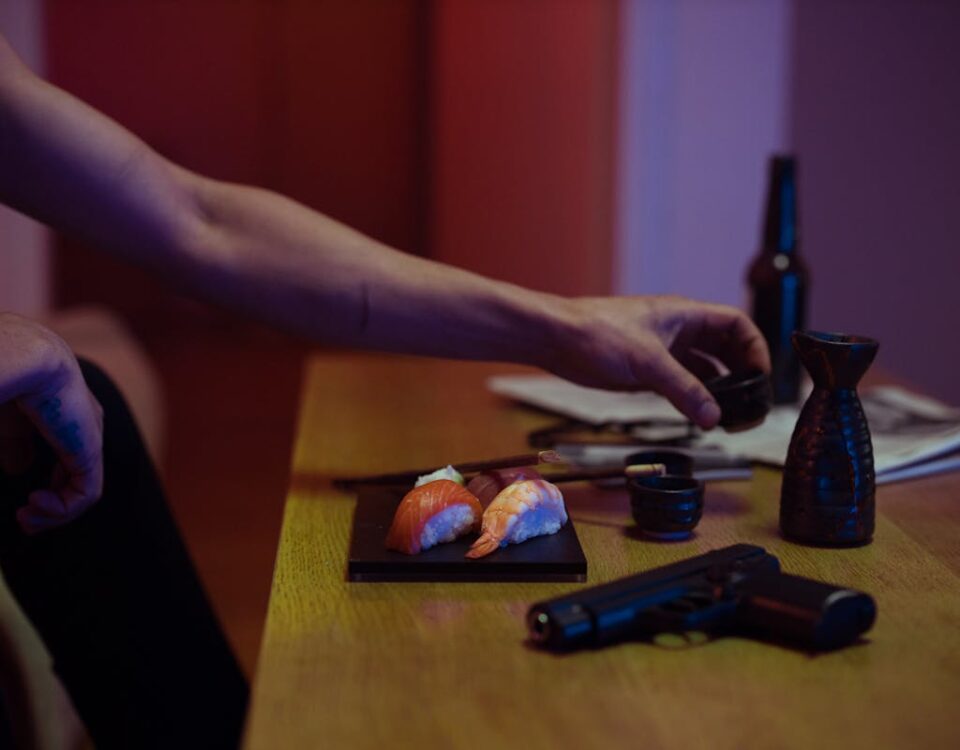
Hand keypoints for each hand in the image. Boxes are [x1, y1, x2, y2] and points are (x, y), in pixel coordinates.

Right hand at [0, 313, 103, 532]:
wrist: (24, 358)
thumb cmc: (8, 379)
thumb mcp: (9, 420)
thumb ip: (15, 443)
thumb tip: (19, 467)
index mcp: (67, 414)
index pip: (70, 459)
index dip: (50, 488)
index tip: (22, 505)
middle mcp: (85, 426)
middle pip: (79, 477)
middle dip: (53, 507)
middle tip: (26, 520)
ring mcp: (89, 439)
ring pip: (83, 491)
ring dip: (54, 514)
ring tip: (27, 516)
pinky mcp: (89, 451)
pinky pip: (85, 495)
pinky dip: (61, 510)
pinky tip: (35, 503)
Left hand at [547, 295, 770, 428]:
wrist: (554, 339)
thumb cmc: (597, 335)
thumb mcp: (647, 364)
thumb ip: (684, 390)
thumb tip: (714, 417)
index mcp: (684, 315)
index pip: (735, 324)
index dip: (754, 347)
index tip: (762, 376)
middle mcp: (677, 330)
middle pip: (724, 348)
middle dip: (741, 372)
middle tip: (751, 403)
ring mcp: (661, 349)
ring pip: (701, 368)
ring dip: (717, 389)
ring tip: (729, 416)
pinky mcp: (644, 369)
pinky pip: (679, 382)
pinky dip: (692, 397)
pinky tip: (698, 415)